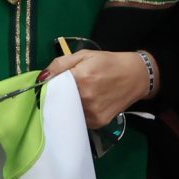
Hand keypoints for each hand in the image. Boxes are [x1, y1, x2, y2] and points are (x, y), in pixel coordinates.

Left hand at [40, 49, 155, 129]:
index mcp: (81, 77)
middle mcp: (86, 97)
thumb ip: (61, 64)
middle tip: (65, 90)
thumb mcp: (85, 55)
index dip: (49, 86)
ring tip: (79, 96)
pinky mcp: (98, 122)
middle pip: (59, 101)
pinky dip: (79, 113)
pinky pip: (80, 119)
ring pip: (69, 112)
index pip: (52, 87)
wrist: (136, 76)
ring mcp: (92, 112)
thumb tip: (42, 77)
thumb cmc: (109, 62)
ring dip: (68, 106)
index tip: (50, 85)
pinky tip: (87, 104)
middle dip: (58, 96)